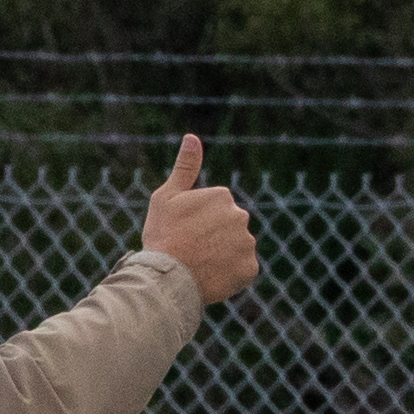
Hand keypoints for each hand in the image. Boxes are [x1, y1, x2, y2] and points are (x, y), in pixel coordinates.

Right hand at [144, 131, 260, 308]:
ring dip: (221, 255)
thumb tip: (192, 137)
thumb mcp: (166, 197)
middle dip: (212, 237)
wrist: (167, 277)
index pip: (214, 209)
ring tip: (199, 264)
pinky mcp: (250, 268)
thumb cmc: (163, 236)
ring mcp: (247, 243)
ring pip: (235, 248)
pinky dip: (229, 274)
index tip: (183, 231)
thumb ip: (185, 168)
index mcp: (222, 196)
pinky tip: (211, 276)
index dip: (196, 222)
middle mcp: (240, 216)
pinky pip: (242, 269)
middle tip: (190, 249)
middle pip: (227, 227)